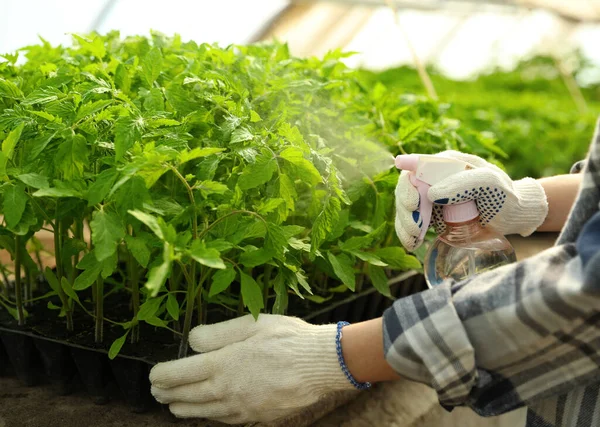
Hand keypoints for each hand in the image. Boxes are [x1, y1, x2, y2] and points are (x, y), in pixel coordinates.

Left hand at [149, 315, 353, 423]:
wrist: (321, 364)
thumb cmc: (287, 339)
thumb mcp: (250, 324)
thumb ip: (216, 333)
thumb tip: (191, 340)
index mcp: (221, 365)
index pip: (177, 375)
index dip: (160, 375)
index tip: (153, 374)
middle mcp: (225, 391)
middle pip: (184, 398)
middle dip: (166, 394)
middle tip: (158, 390)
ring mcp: (240, 408)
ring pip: (201, 413)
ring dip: (183, 408)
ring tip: (174, 405)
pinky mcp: (255, 418)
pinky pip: (224, 420)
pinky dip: (209, 415)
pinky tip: (209, 411)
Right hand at [395, 151, 547, 250]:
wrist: (512, 216)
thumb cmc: (504, 194)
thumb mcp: (489, 182)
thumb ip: (461, 183)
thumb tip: (431, 193)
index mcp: (445, 164)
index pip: (415, 168)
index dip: (407, 184)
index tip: (413, 204)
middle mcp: (434, 178)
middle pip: (406, 189)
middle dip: (406, 209)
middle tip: (416, 228)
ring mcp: (431, 197)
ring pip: (406, 208)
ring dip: (405, 223)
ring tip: (414, 239)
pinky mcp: (432, 215)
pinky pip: (413, 222)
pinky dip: (408, 233)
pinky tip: (412, 243)